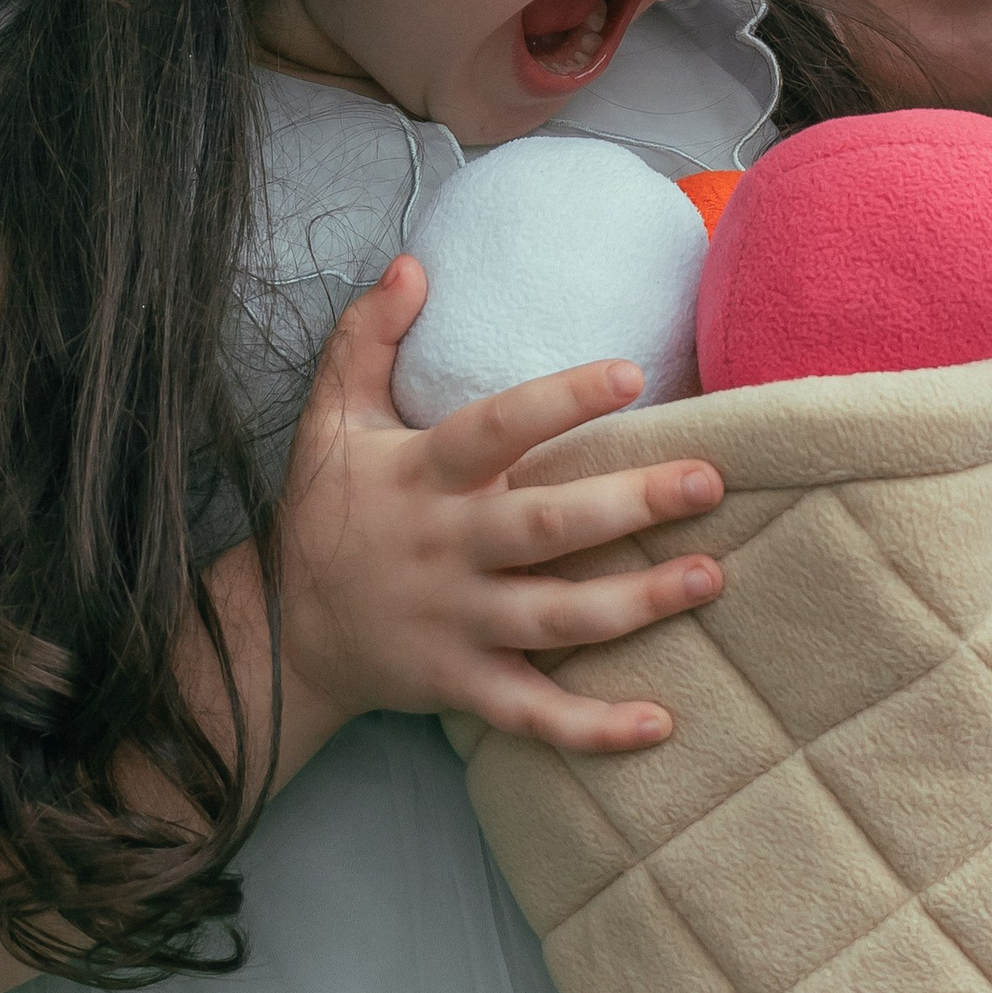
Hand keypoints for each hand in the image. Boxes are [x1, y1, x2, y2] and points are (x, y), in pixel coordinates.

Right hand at [277, 256, 730, 754]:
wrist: (281, 632)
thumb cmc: (324, 512)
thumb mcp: (329, 419)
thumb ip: (369, 338)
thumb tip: (414, 264)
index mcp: (421, 477)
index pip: (496, 428)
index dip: (560, 402)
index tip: (632, 373)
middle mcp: (445, 549)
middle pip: (548, 527)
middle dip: (632, 504)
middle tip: (708, 480)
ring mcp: (456, 623)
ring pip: (557, 617)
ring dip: (637, 602)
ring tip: (710, 576)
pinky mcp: (462, 684)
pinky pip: (533, 713)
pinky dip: (592, 727)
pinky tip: (659, 723)